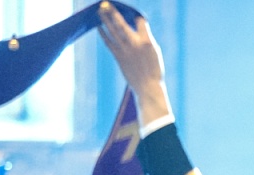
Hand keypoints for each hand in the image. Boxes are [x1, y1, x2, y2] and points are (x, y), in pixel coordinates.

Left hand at [98, 2, 171, 124]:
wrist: (148, 87)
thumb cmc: (154, 70)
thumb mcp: (155, 52)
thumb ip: (145, 39)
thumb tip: (134, 28)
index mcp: (147, 41)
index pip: (139, 21)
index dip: (135, 16)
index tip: (132, 13)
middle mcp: (135, 43)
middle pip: (121, 23)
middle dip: (112, 12)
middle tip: (105, 3)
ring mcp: (125, 50)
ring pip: (112, 31)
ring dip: (105, 19)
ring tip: (99, 10)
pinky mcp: (118, 57)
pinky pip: (108, 42)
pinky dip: (103, 34)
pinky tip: (98, 27)